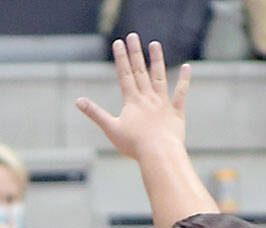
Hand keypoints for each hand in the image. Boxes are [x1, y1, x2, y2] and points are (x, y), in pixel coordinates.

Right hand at [76, 35, 190, 161]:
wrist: (159, 153)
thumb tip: (78, 101)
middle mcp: (148, 98)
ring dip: (157, 60)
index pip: (125, 75)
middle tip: (132, 36)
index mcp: (132, 101)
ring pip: (159, 77)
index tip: (118, 43)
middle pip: (140, 71)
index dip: (121, 58)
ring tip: (154, 44)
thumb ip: (95, 113)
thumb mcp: (111, 129)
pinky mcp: (175, 112)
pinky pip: (180, 93)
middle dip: (135, 53)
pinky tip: (187, 67)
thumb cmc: (134, 144)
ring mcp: (162, 103)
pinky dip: (184, 80)